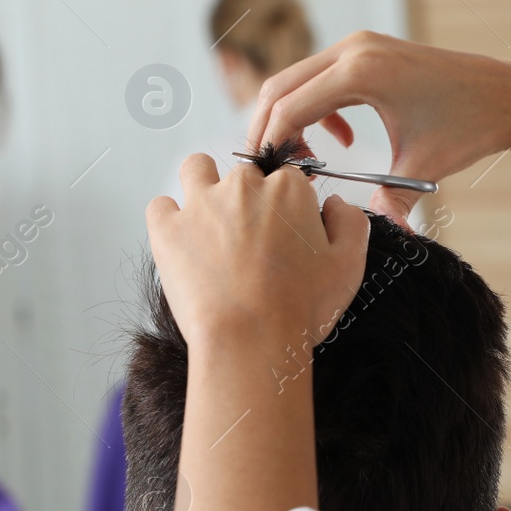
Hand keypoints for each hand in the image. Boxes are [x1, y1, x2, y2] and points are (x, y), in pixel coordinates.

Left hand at [149, 154, 368, 510]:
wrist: (250, 341)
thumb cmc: (300, 309)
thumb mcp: (349, 267)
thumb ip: (350, 223)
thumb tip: (334, 203)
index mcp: (288, 190)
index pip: (289, 179)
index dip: (289, 206)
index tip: (286, 233)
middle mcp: (244, 186)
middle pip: (245, 175)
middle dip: (248, 199)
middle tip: (250, 240)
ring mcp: (201, 204)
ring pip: (198, 169)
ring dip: (204, 186)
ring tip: (210, 223)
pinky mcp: (168, 229)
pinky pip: (160, 206)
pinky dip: (168, 219)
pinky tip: (181, 241)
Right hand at [248, 31, 510, 219]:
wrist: (506, 95)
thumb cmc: (468, 127)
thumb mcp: (423, 167)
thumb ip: (390, 202)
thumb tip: (374, 237)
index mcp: (360, 71)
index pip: (289, 107)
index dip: (270, 143)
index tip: (266, 178)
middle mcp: (353, 49)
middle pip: (280, 87)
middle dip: (268, 130)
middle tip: (269, 171)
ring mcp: (360, 46)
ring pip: (297, 81)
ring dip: (292, 120)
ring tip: (305, 162)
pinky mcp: (368, 52)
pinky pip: (322, 79)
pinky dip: (317, 110)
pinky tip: (342, 141)